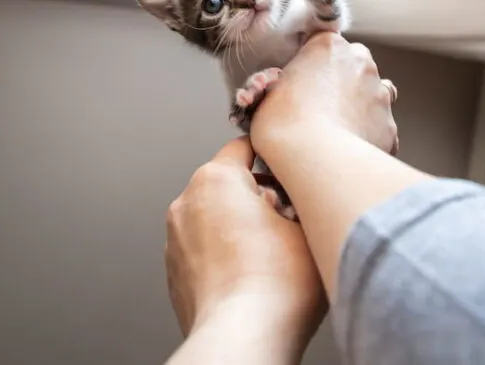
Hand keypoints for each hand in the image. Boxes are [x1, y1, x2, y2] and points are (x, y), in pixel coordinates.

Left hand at [165, 137, 324, 351]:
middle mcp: (187, 203)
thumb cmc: (279, 283)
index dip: (273, 157)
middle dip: (257, 197)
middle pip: (228, 185)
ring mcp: (176, 241)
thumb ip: (300, 198)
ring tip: (272, 254)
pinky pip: (204, 251)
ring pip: (214, 219)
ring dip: (239, 228)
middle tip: (289, 220)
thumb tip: (299, 198)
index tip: (290, 170)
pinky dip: (224, 256)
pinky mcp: (175, 274)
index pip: (244, 147)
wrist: (245, 337)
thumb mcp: (308, 223)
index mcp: (216, 179)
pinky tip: (252, 276)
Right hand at [252, 33, 398, 154]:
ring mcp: (379, 94)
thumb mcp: (268, 91)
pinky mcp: (389, 125)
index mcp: (329, 46)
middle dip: (343, 81)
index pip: (326, 45)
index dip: (314, 65)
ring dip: (360, 106)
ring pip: (375, 94)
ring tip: (337, 128)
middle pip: (356, 65)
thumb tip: (286, 92)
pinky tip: (350, 148)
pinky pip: (380, 128)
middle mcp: (360, 63)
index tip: (304, 82)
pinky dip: (368, 136)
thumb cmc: (282, 123)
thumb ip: (285, 83)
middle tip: (320, 105)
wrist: (312, 156)